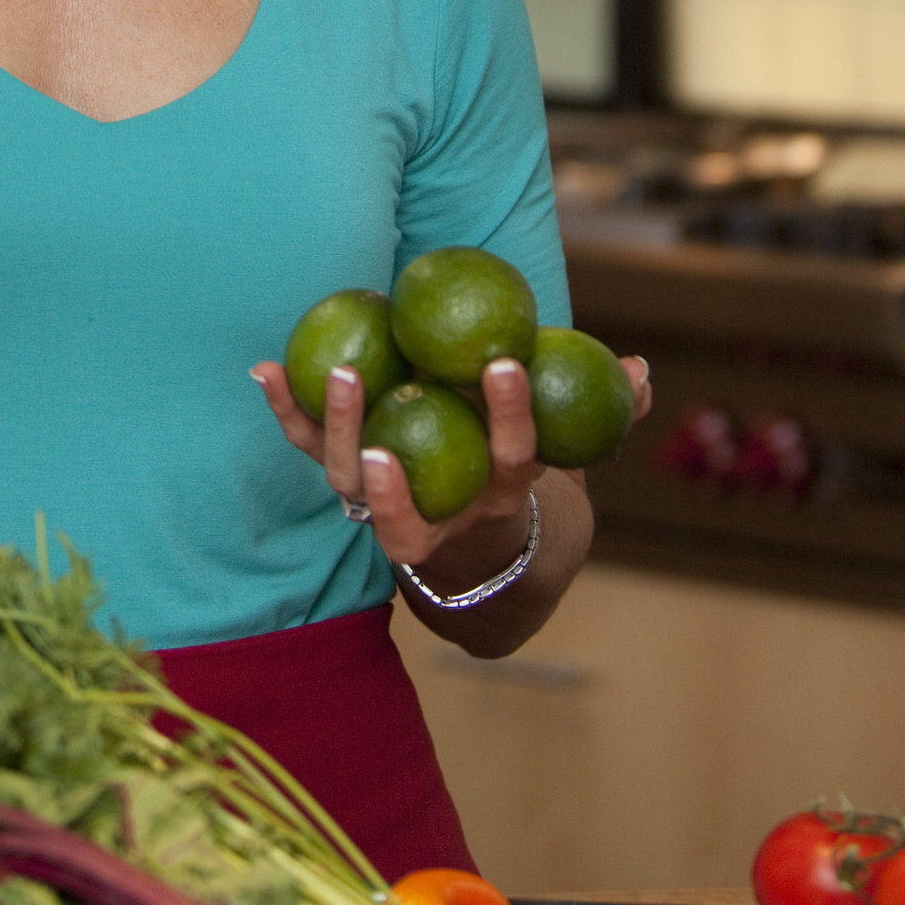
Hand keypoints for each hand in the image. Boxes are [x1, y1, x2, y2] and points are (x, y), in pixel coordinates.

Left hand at [252, 350, 652, 580]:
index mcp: (497, 489)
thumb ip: (607, 407)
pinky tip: (262, 366)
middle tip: (372, 381)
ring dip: (333, 430)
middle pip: (406, 493)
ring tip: (330, 373)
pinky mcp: (345, 485)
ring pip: (349, 483)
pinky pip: (309, 449)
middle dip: (388, 451)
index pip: (509, 455)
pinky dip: (286, 411)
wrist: (476, 542)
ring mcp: (386, 506)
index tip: (503, 361)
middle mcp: (437, 510)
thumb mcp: (568, 442)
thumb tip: (642, 368)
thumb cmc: (521, 465)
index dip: (509, 413)